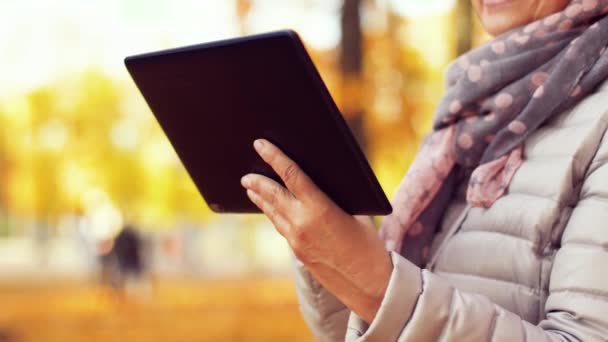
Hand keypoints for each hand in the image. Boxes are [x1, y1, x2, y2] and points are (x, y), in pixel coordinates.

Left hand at [240, 139, 391, 322]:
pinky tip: (269, 209)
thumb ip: (335, 196)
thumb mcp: (356, 212)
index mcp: (320, 209)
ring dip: (259, 198)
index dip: (273, 157)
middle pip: (272, 195)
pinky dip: (272, 214)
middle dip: (257, 181)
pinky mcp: (298, 252)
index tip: (260, 145)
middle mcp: (302, 224)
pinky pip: (280, 227)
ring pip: (272, 213)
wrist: (368, 283)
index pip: (291, 175)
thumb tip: (320, 179)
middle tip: (245, 173)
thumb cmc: (368, 244)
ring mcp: (297, 240)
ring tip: (249, 187)